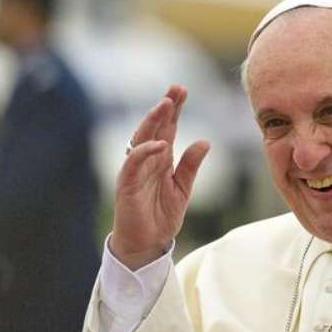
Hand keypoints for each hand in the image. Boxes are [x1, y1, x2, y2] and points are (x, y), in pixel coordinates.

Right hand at [110, 85, 209, 269]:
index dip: (174, 110)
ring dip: (154, 121)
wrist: (146, 243)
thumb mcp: (183, 188)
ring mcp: (135, 170)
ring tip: (166, 105)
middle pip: (155, 127)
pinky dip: (146, 152)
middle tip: (176, 88)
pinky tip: (160, 144)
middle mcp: (147, 160)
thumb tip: (205, 141)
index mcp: (161, 159)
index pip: (167, 128)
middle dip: (165, 107)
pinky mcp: (126, 184)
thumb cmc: (161, 215)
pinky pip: (134, 163)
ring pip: (142, 139)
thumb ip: (190, 165)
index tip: (183, 90)